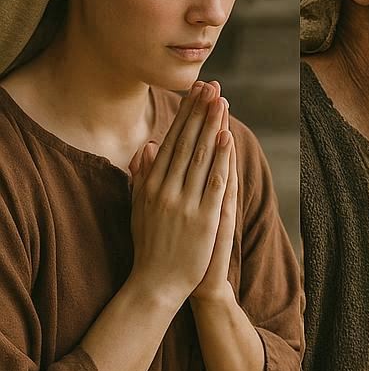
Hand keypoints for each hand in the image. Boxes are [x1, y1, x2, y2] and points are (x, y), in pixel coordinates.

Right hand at [127, 81, 231, 306]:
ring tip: (221, 103)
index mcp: (152, 185)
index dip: (184, 116)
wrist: (156, 283)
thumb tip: (148, 146)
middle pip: (185, 143)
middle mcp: (166, 190)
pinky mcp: (202, 219)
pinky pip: (212, 183)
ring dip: (211, 127)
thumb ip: (143, 176)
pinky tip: (226, 140)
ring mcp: (184, 204)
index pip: (171, 142)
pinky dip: (220, 160)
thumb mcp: (139, 207)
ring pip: (199, 158)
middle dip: (199, 113)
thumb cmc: (150, 246)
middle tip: (211, 86)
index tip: (195, 93)